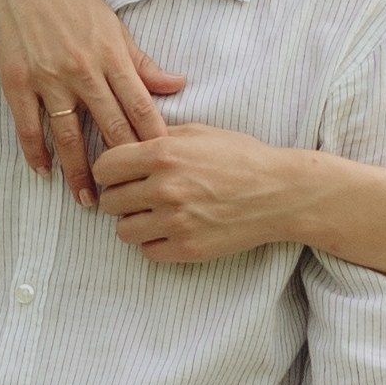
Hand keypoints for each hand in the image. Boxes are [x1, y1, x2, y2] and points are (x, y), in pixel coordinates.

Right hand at [0, 0, 184, 202]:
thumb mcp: (113, 25)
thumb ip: (142, 62)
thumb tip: (178, 85)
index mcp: (111, 56)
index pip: (140, 107)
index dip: (154, 140)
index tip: (164, 167)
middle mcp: (83, 70)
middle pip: (109, 127)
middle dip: (122, 165)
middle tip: (131, 197)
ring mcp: (49, 78)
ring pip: (68, 135)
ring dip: (78, 171)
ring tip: (87, 200)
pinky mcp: (18, 82)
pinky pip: (28, 126)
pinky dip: (35, 152)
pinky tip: (43, 172)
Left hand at [93, 124, 304, 262]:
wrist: (280, 192)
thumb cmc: (241, 158)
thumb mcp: (199, 132)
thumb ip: (159, 137)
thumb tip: (126, 141)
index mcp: (164, 154)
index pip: (105, 167)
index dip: (110, 171)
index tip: (120, 174)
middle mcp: (165, 188)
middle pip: (110, 201)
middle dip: (120, 197)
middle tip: (139, 196)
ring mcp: (176, 222)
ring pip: (123, 231)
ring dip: (134, 223)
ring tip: (153, 215)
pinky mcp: (188, 249)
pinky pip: (147, 252)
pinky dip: (154, 243)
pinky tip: (170, 230)